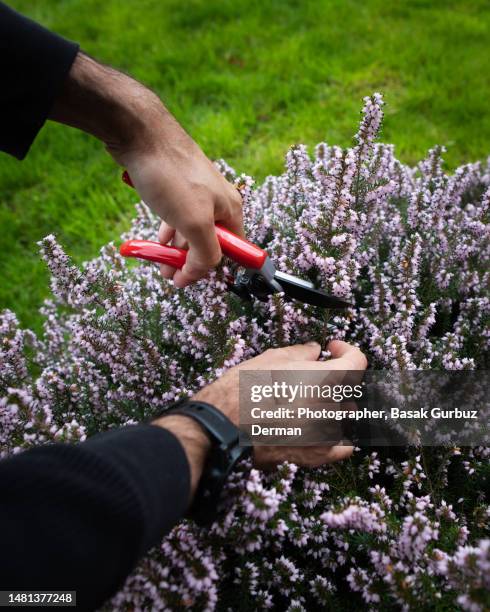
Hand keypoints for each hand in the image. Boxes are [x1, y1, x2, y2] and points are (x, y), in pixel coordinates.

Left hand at [116, 126, 243, 287]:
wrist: (140, 133)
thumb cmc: (170, 175)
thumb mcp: (194, 222)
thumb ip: (206, 252)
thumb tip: (204, 270)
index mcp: (231, 209)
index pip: (232, 250)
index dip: (211, 269)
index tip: (187, 280)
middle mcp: (218, 201)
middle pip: (210, 241)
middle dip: (189, 261)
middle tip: (169, 274)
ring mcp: (197, 193)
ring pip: (191, 230)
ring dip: (176, 250)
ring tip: (159, 264)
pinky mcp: (177, 186)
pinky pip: (176, 216)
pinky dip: (168, 232)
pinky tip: (158, 241)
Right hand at [155, 340, 366, 498]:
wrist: (222, 427)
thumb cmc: (243, 389)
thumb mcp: (270, 359)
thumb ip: (301, 353)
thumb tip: (315, 351)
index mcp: (325, 380)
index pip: (357, 361)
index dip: (346, 350)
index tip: (330, 349)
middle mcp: (332, 408)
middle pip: (350, 388)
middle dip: (334, 376)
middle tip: (311, 373)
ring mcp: (326, 434)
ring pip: (345, 415)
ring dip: (334, 404)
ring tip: (309, 399)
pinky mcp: (315, 456)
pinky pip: (342, 446)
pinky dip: (339, 437)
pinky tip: (325, 429)